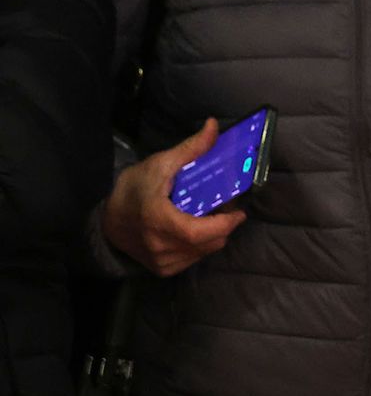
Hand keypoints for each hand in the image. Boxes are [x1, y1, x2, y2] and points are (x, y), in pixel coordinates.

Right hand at [102, 118, 246, 276]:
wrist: (107, 217)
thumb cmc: (134, 188)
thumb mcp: (161, 164)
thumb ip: (191, 148)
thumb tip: (213, 125)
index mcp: (159, 221)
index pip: (200, 233)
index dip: (224, 224)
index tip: (238, 211)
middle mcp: (160, 247)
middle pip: (208, 243)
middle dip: (224, 226)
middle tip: (226, 208)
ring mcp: (161, 262)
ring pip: (204, 252)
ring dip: (214, 236)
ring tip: (211, 217)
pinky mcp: (162, 270)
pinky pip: (193, 259)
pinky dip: (201, 246)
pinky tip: (196, 230)